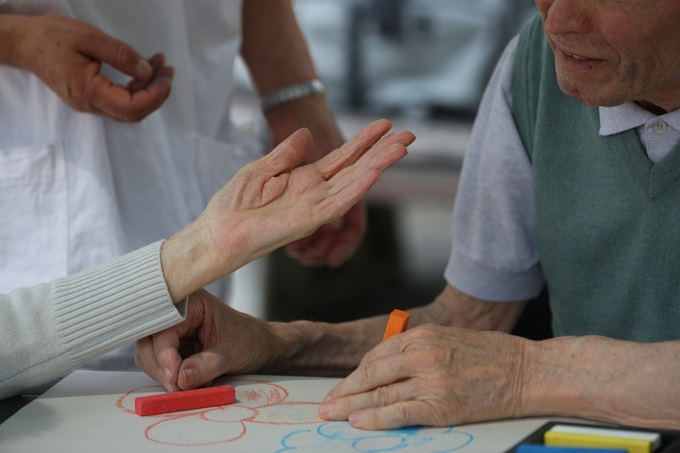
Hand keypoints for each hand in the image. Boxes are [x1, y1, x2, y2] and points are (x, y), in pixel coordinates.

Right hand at [6, 15, 172, 120]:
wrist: (24, 43)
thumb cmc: (52, 37)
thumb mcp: (89, 38)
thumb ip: (121, 55)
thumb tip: (148, 72)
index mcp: (89, 92)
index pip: (131, 107)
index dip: (155, 95)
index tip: (166, 76)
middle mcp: (90, 105)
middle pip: (133, 113)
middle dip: (157, 94)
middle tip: (168, 70)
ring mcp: (90, 104)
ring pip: (128, 108)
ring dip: (149, 90)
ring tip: (161, 66)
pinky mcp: (91, 98)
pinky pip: (120, 101)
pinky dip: (137, 88)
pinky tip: (145, 70)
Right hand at [135, 289, 279, 391]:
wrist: (260, 345)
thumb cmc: (249, 339)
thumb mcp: (231, 353)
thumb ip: (206, 365)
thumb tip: (180, 380)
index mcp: (190, 303)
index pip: (163, 329)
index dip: (164, 354)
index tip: (174, 377)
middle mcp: (175, 313)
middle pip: (148, 342)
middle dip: (161, 368)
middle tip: (177, 388)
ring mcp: (171, 331)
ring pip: (149, 355)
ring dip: (164, 374)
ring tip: (188, 385)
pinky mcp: (172, 347)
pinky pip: (158, 364)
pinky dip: (169, 377)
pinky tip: (188, 381)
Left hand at [160, 119, 414, 300]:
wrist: (216, 230)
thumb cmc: (234, 204)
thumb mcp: (261, 168)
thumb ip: (286, 153)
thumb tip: (307, 134)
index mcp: (305, 179)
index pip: (342, 157)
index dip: (364, 141)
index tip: (386, 125)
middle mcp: (316, 193)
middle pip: (356, 168)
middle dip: (382, 152)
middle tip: (409, 135)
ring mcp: (314, 207)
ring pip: (353, 184)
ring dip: (378, 166)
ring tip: (401, 148)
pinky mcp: (307, 220)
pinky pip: (336, 204)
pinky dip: (355, 189)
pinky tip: (374, 174)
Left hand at [319, 324, 527, 428]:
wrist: (529, 370)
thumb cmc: (494, 355)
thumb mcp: (451, 339)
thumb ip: (420, 350)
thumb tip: (390, 366)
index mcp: (423, 336)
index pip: (377, 355)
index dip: (356, 373)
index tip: (344, 385)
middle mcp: (422, 355)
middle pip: (371, 373)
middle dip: (345, 390)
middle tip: (326, 402)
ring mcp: (431, 380)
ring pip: (379, 393)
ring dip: (351, 405)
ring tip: (332, 414)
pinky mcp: (441, 405)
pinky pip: (398, 411)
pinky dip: (374, 418)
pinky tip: (358, 422)